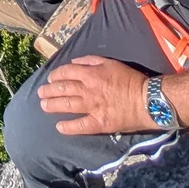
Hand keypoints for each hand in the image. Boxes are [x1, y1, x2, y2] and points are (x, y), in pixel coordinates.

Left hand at [35, 55, 157, 135]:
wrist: (147, 100)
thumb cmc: (131, 79)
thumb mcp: (111, 62)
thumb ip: (91, 60)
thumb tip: (74, 63)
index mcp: (91, 73)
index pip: (66, 72)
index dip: (55, 75)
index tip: (50, 78)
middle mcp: (88, 89)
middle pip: (63, 88)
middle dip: (49, 90)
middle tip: (41, 93)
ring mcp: (92, 107)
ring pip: (67, 105)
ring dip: (52, 105)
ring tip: (43, 106)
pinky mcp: (99, 123)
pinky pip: (80, 125)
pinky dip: (68, 126)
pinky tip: (59, 126)